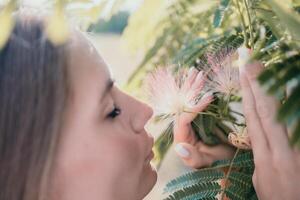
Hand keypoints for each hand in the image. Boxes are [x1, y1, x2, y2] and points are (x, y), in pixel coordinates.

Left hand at [173, 69, 234, 167]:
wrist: (224, 164)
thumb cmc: (216, 165)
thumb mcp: (206, 163)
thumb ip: (193, 158)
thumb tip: (179, 148)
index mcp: (181, 137)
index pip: (184, 118)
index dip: (194, 107)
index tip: (209, 97)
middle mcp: (182, 128)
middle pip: (182, 105)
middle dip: (190, 89)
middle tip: (198, 73)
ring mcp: (190, 122)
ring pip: (187, 101)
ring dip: (191, 86)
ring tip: (196, 71)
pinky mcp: (197, 120)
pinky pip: (194, 103)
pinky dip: (196, 92)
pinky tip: (199, 81)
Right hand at [240, 62, 299, 199]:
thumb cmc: (279, 199)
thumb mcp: (261, 179)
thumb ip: (260, 154)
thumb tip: (260, 135)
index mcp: (263, 157)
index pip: (251, 116)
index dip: (245, 92)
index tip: (240, 70)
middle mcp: (280, 150)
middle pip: (266, 109)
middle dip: (256, 80)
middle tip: (248, 56)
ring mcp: (299, 150)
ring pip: (288, 111)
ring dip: (280, 85)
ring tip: (272, 63)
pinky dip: (296, 102)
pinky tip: (293, 86)